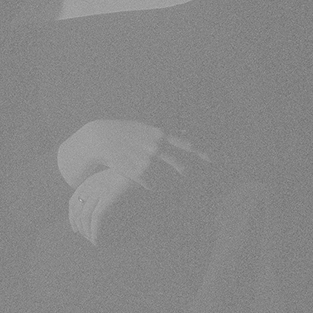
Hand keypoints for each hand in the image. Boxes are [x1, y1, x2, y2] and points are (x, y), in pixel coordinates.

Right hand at [58, 119, 210, 189]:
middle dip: (185, 171)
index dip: (201, 152)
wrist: (100, 139)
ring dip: (168, 181)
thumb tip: (185, 130)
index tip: (212, 160)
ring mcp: (147, 161)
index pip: (186, 144)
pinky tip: (148, 185)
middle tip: (190, 177)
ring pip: (165, 177)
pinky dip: (151, 185)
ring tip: (170, 185)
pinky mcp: (137, 173)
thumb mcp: (145, 127)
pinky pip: (151, 184)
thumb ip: (164, 131)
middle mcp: (155, 147)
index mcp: (159, 134)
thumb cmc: (124, 132)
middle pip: (179, 164)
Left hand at [69, 168, 143, 245]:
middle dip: (79, 226)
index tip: (76, 229)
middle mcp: (92, 185)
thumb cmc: (131, 175)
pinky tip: (97, 239)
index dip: (71, 217)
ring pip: (85, 216)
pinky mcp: (109, 195)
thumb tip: (98, 207)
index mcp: (90, 181)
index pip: (73, 202)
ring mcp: (100, 190)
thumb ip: (103, 190)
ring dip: (87, 232)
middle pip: (77, 210)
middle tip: (87, 237)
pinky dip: (94, 230)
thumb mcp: (113, 180)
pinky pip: (97, 217)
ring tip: (93, 240)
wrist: (142, 165)